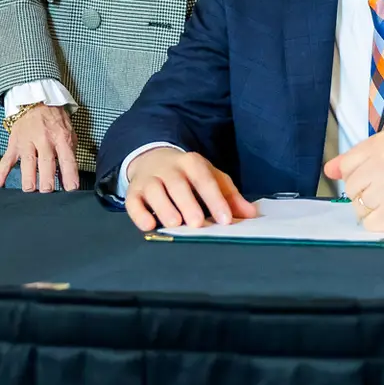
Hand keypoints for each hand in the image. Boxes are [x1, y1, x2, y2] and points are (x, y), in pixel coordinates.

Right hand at [0, 103, 79, 191]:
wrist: (35, 100)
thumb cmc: (54, 119)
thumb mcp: (68, 131)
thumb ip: (69, 152)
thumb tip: (70, 176)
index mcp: (60, 137)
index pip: (67, 158)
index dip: (70, 174)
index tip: (71, 189)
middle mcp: (43, 139)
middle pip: (46, 161)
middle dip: (47, 178)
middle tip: (47, 191)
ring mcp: (27, 142)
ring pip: (27, 162)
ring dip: (28, 177)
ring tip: (29, 190)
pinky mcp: (14, 145)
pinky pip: (6, 161)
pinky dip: (1, 174)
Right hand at [122, 148, 256, 230]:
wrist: (153, 159)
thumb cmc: (188, 175)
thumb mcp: (211, 178)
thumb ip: (229, 196)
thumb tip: (251, 214)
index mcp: (192, 163)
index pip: (205, 179)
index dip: (215, 199)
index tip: (226, 219)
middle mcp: (169, 168)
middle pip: (178, 184)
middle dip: (188, 203)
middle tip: (198, 223)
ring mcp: (150, 179)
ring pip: (155, 191)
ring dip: (165, 208)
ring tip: (175, 224)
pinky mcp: (134, 191)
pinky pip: (133, 201)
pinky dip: (139, 214)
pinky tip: (149, 225)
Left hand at [323, 133, 383, 231]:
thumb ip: (358, 158)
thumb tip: (329, 170)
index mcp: (383, 143)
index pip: (347, 165)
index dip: (359, 175)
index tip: (376, 177)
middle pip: (350, 188)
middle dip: (366, 194)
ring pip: (357, 207)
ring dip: (373, 210)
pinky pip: (368, 224)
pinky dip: (380, 224)